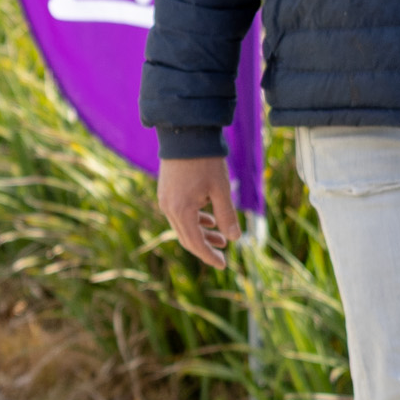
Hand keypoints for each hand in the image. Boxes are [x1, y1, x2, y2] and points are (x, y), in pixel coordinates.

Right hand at [157, 155, 238, 269]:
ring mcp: (165, 199)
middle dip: (206, 248)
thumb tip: (234, 239)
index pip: (195, 243)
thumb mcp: (220, 190)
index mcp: (181, 210)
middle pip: (187, 238)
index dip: (209, 256)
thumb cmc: (205, 162)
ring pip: (183, 226)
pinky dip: (194, 221)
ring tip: (221, 238)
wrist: (185, 134)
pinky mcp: (166, 191)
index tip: (223, 265)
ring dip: (202, 233)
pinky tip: (209, 219)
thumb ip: (227, 216)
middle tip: (223, 256)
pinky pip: (179, 214)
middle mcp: (168, 208)